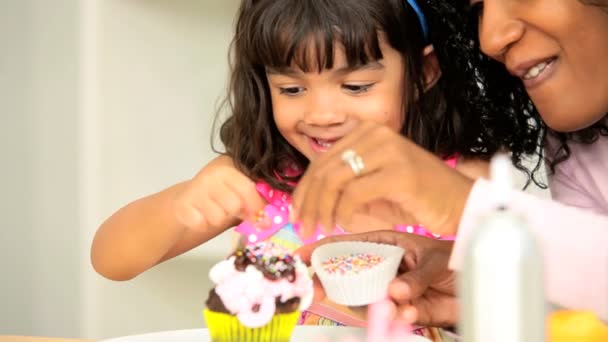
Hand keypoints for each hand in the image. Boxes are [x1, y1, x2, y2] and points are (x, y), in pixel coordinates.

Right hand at [173, 155, 265, 231]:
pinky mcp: (182, 204)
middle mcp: (211, 173)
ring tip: (216, 210)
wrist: (188, 197)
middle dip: (238, 214)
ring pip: (218, 218)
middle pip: (234, 206)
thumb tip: (273, 217)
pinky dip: (204, 225)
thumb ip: (258, 197)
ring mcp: (195, 188)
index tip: (265, 220)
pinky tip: (202, 215)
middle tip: (236, 213)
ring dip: (220, 220)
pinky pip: (201, 224)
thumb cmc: (222, 193)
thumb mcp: (240, 188)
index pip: (248, 189)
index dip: (258, 207)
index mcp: (229, 165)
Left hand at [291, 121, 474, 236]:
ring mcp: (388, 149)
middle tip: (303, 227)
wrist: (460, 203)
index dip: (304, 189)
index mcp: (367, 132)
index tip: (296, 214)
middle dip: (308, 202)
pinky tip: (347, 224)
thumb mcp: (372, 187)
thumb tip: (308, 201)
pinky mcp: (398, 170)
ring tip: (322, 228)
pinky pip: (354, 193)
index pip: (322, 160)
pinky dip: (344, 212)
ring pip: (334, 179)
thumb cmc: (416, 197)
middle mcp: (376, 134)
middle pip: (324, 169)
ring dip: (322, 209)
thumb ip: (343, 185)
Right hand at [296, 230, 457, 326]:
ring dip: (372, 305)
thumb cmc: (458, 261)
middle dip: (331, 283)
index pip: (350, 244)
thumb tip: (394, 293)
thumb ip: (415, 277)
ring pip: (366, 300)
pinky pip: (390, 318)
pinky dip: (399, 317)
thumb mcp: (437, 261)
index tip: (300, 256)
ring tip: (391, 306)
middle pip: (348, 275)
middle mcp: (384, 268)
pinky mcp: (403, 312)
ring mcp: (391, 291)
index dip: (323, 249)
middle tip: (316, 291)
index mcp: (387, 245)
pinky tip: (410, 312)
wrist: (482, 288)